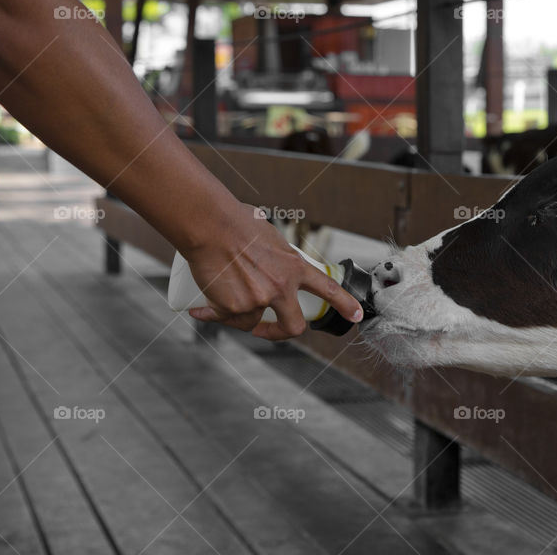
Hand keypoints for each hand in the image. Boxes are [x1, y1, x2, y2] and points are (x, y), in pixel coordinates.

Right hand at [183, 203, 362, 339]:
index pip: (328, 289)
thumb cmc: (235, 222)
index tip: (356, 315)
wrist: (210, 224)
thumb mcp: (270, 237)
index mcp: (294, 266)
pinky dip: (211, 314)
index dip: (344, 304)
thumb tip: (271, 263)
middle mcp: (280, 287)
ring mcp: (258, 300)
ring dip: (236, 315)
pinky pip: (224, 319)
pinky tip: (200, 308)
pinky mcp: (233, 307)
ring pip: (250, 323)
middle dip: (278, 333)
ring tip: (221, 295)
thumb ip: (277, 257)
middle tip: (265, 329)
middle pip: (292, 326)